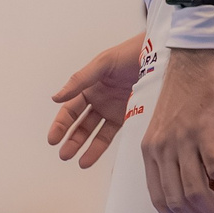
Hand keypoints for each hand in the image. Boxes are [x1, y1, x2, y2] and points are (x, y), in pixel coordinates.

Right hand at [48, 33, 144, 167]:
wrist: (160, 55)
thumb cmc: (132, 53)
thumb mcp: (102, 63)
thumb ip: (79, 81)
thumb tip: (56, 98)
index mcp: (88, 86)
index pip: (70, 109)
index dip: (60, 124)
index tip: (53, 138)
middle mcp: (98, 99)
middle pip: (79, 124)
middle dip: (69, 139)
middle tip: (63, 153)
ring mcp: (111, 110)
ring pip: (91, 132)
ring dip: (80, 145)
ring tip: (72, 158)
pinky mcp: (126, 117)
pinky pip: (108, 136)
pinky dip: (97, 148)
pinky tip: (88, 158)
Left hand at [142, 49, 213, 212]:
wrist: (195, 52)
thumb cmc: (188, 88)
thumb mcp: (171, 126)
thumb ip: (176, 155)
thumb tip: (196, 186)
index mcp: (149, 152)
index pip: (159, 200)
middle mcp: (161, 150)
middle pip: (179, 202)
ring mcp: (181, 141)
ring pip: (197, 192)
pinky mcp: (203, 130)